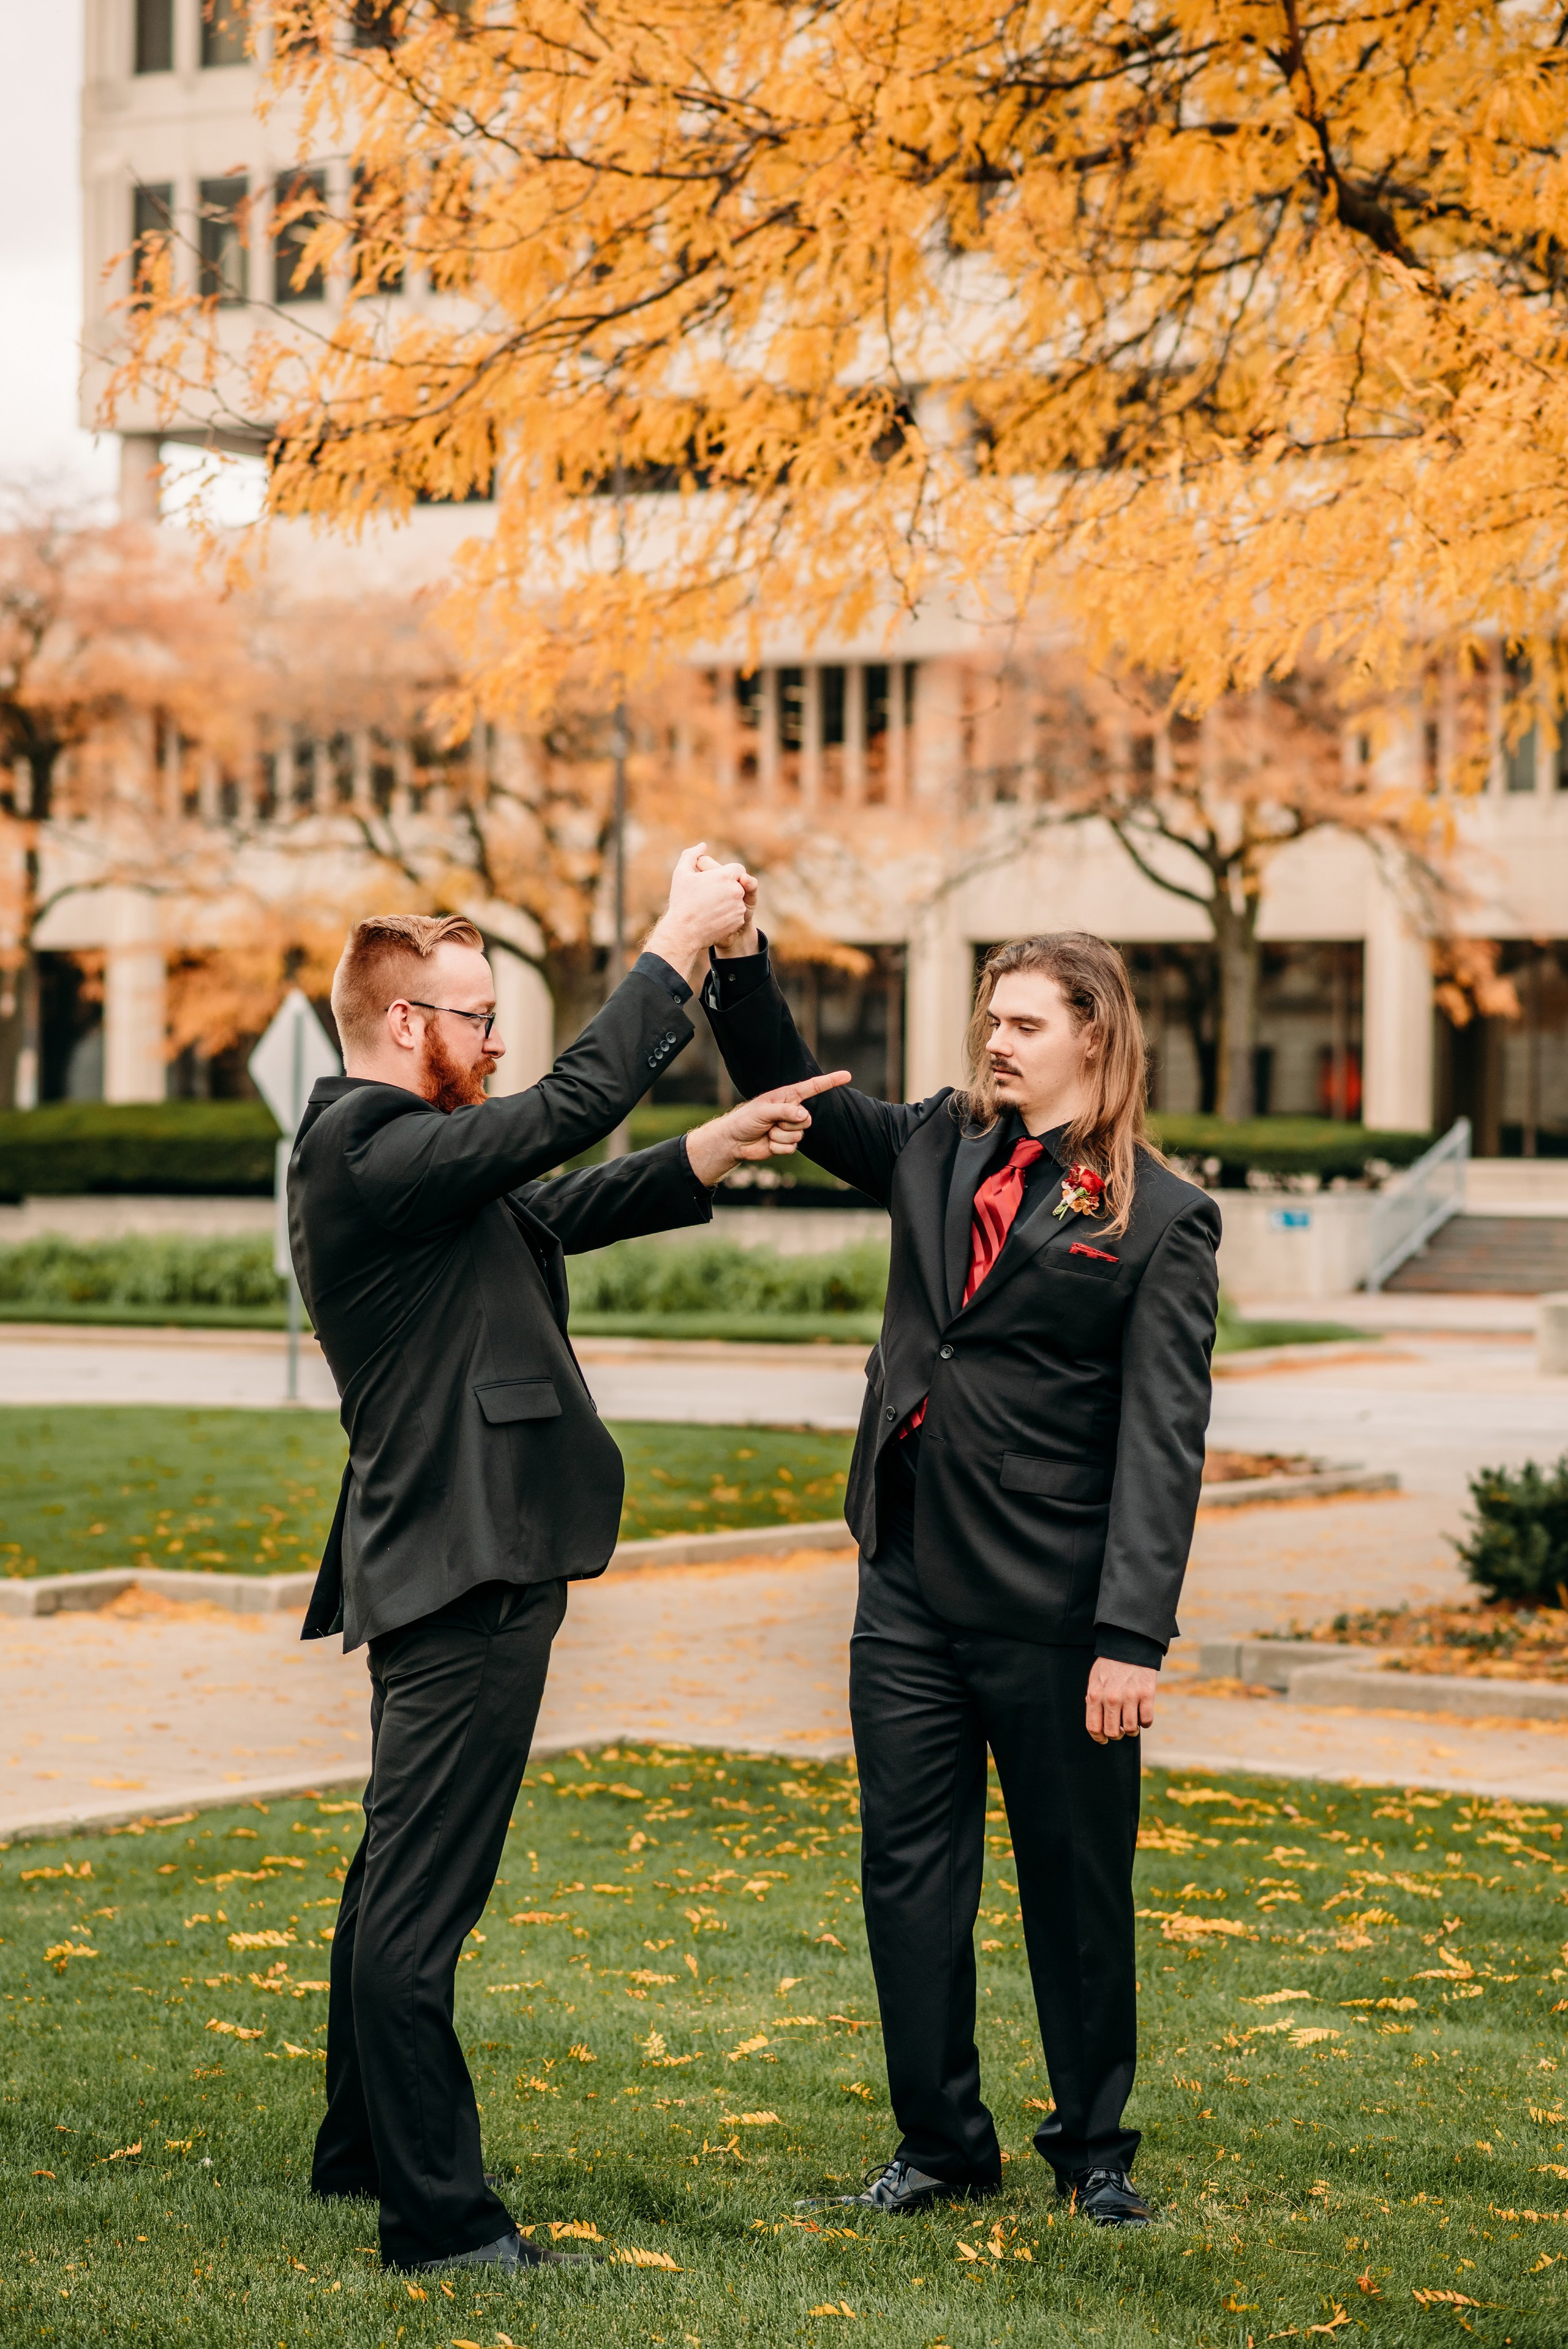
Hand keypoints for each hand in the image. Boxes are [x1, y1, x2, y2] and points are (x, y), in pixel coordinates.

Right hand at [644, 844, 753, 974]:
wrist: (684, 931)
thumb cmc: (681, 901)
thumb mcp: (682, 873)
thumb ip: (691, 855)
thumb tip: (702, 846)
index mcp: (725, 876)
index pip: (738, 869)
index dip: (727, 874)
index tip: (716, 881)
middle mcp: (736, 890)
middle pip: (738, 885)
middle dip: (727, 888)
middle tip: (709, 896)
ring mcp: (739, 907)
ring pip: (738, 900)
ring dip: (728, 902)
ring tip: (709, 908)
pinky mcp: (739, 921)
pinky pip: (737, 914)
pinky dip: (729, 915)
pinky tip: (713, 918)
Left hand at [684, 1070, 852, 1186]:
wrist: (734, 1141)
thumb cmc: (746, 1119)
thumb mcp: (764, 1110)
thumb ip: (785, 1111)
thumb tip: (804, 1117)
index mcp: (788, 1096)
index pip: (813, 1087)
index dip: (831, 1081)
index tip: (848, 1075)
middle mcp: (792, 1111)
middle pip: (806, 1120)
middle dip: (789, 1123)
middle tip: (772, 1122)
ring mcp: (790, 1128)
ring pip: (798, 1135)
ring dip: (780, 1136)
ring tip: (768, 1132)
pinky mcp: (787, 1144)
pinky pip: (791, 1148)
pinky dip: (778, 1147)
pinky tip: (768, 1143)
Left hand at [1085, 1658, 1156, 1744]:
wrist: (1130, 1645)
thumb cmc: (1110, 1664)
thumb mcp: (1095, 1679)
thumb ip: (1093, 1699)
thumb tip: (1096, 1721)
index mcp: (1096, 1695)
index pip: (1094, 1727)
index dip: (1099, 1738)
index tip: (1104, 1739)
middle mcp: (1112, 1698)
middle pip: (1113, 1732)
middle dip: (1117, 1735)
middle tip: (1120, 1730)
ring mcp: (1130, 1697)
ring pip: (1131, 1729)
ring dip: (1132, 1730)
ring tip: (1132, 1723)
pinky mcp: (1147, 1694)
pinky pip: (1147, 1721)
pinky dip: (1145, 1722)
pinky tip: (1142, 1715)